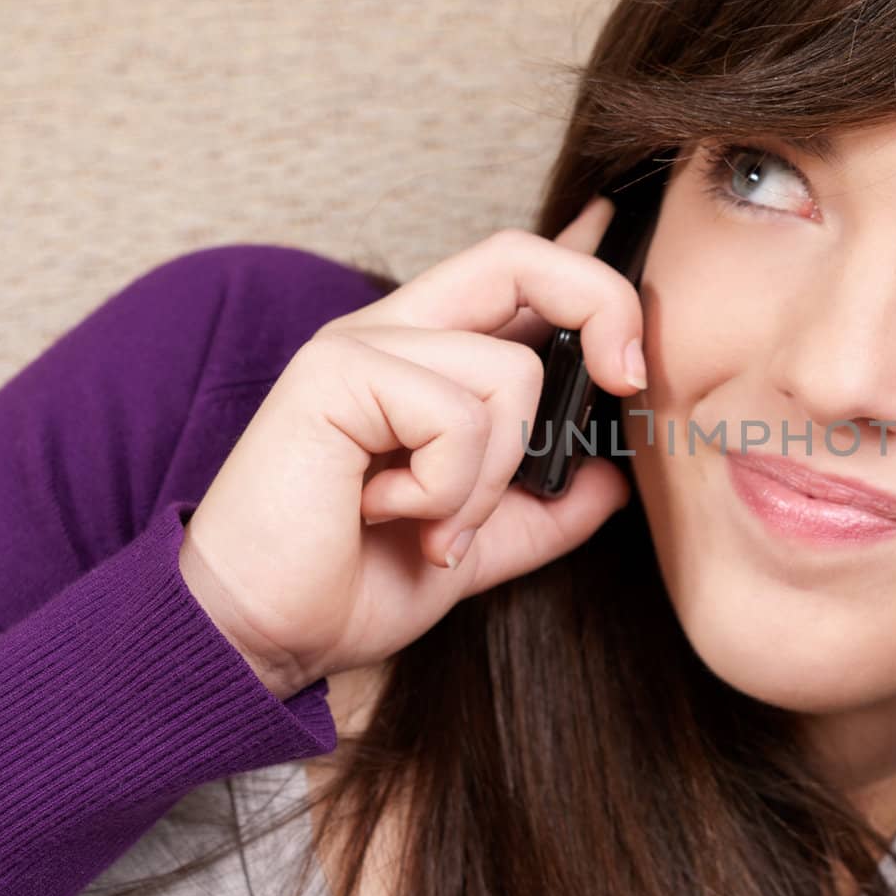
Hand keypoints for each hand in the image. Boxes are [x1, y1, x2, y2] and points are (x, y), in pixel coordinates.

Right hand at [177, 196, 647, 697]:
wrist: (262, 637)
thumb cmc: (352, 583)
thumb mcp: (478, 545)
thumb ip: (547, 507)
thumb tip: (615, 479)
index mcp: (428, 360)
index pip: (517, 275)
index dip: (588, 270)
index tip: (632, 322)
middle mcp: (393, 333)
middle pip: (519, 258)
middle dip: (602, 303)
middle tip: (624, 379)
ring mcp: (359, 346)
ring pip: (509, 372)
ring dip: (491, 479)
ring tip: (432, 526)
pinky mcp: (334, 374)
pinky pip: (456, 415)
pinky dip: (447, 490)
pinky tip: (389, 516)